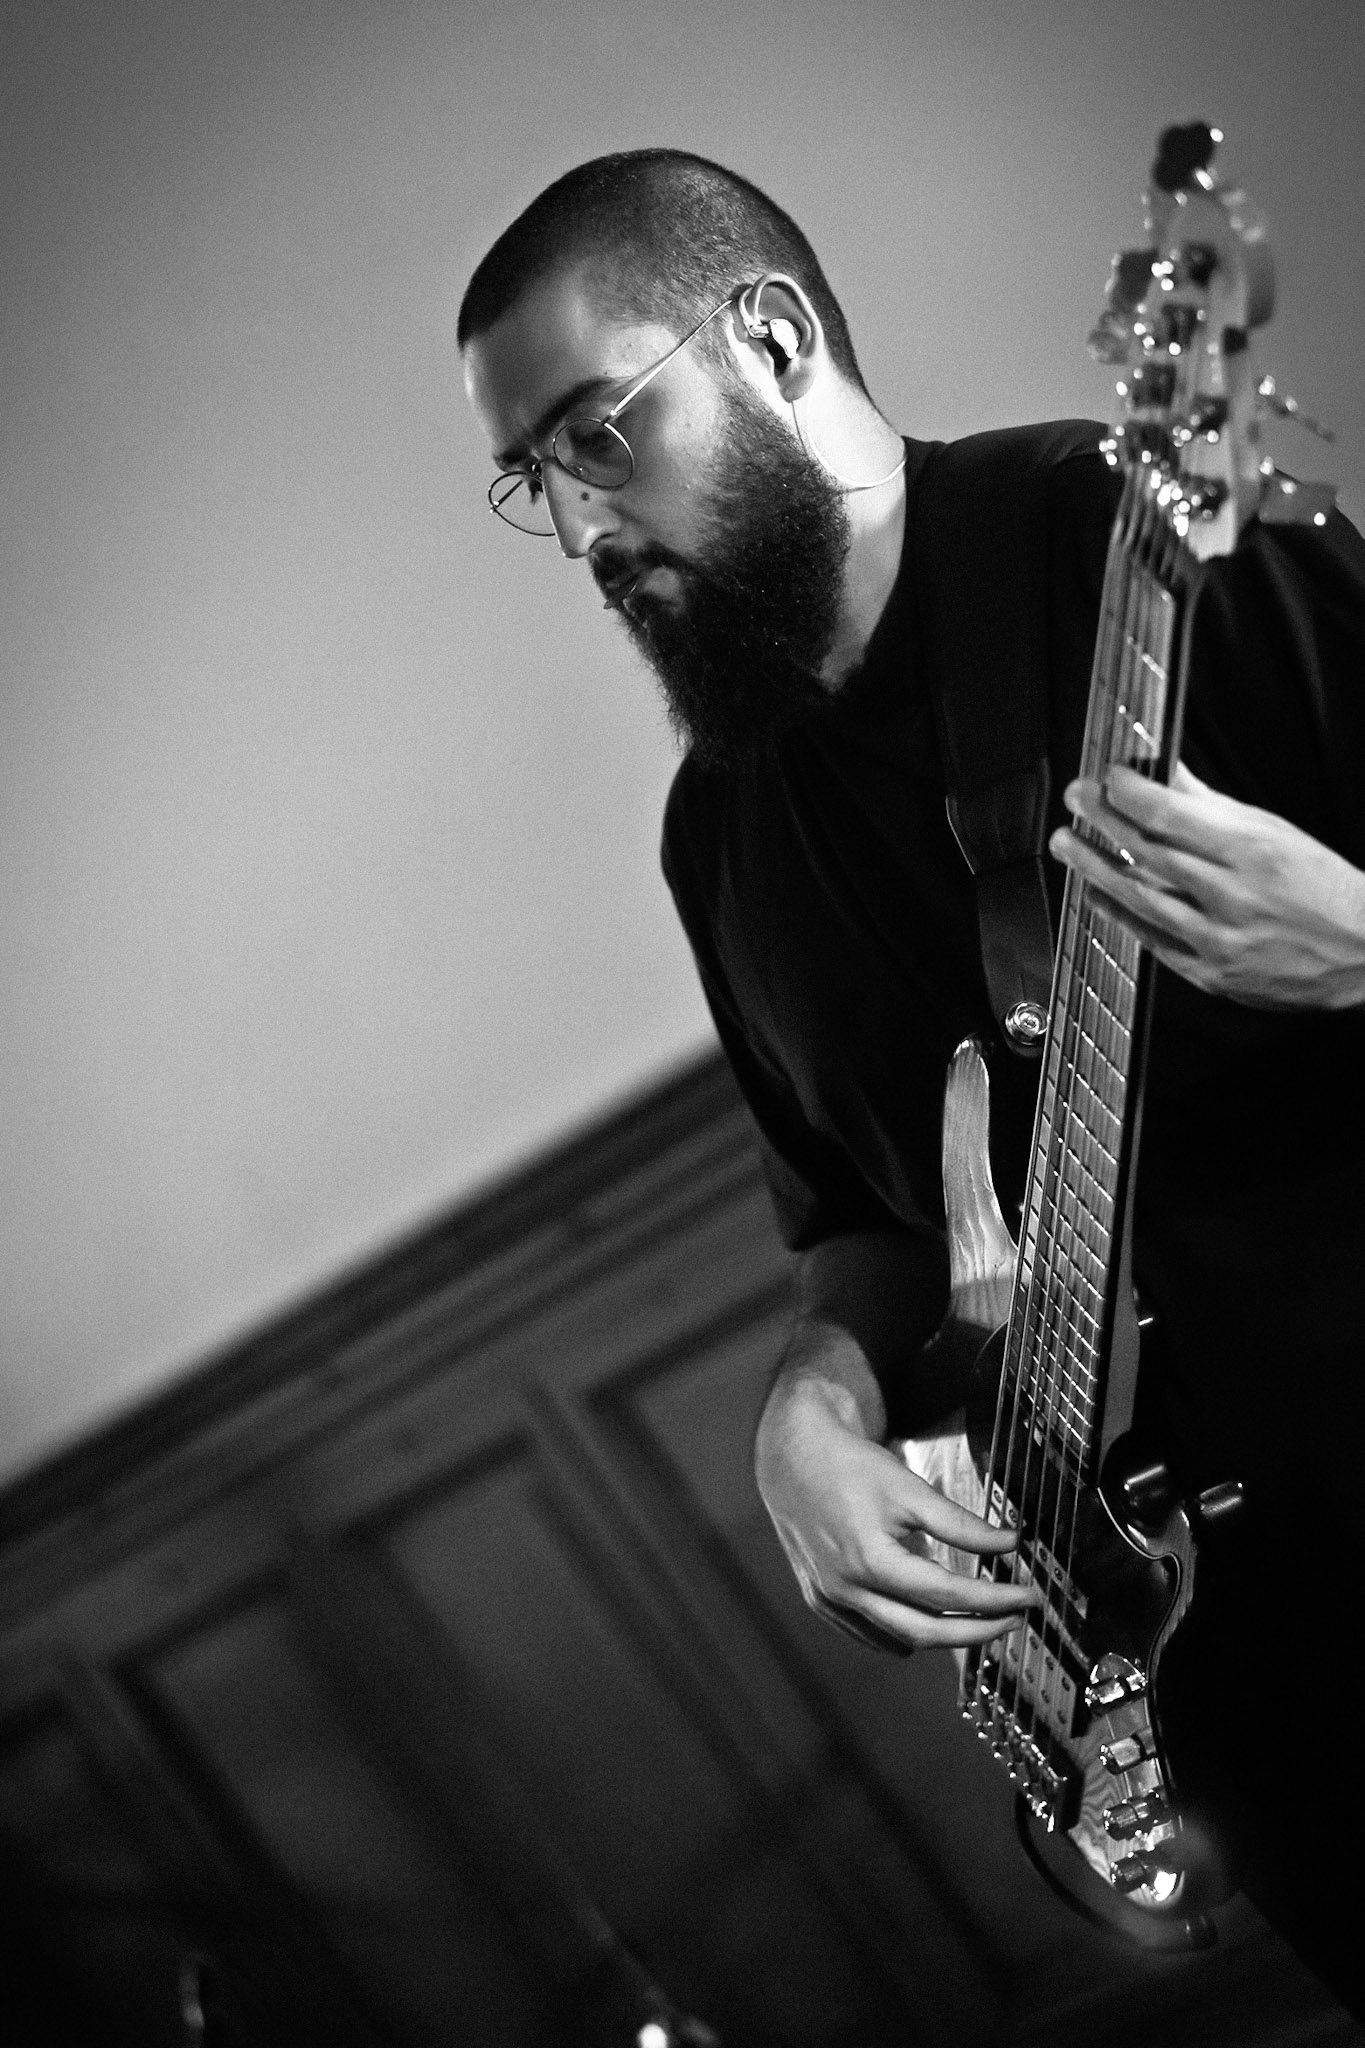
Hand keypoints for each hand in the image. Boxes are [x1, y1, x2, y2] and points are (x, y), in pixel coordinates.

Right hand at [754, 1370, 1035, 1654]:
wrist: (792, 1457)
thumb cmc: (851, 1466)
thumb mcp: (909, 1488)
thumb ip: (961, 1523)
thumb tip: (1010, 1543)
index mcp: (871, 1561)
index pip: (948, 1594)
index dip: (995, 1599)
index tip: (1028, 1597)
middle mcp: (848, 1589)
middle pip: (927, 1631)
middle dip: (979, 1631)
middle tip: (1015, 1620)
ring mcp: (831, 1599)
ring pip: (899, 1639)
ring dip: (944, 1637)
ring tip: (980, 1620)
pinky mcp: (820, 1599)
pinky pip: (869, 1634)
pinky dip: (902, 1635)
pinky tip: (925, 1625)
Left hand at [1049, 763, 1364, 1009]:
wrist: (1364, 955)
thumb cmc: (1324, 890)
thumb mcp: (1276, 834)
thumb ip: (1214, 807)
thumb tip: (1167, 773)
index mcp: (1253, 853)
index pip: (1174, 816)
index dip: (1131, 794)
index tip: (1107, 777)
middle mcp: (1234, 897)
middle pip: (1151, 854)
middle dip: (1104, 822)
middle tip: (1075, 800)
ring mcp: (1220, 941)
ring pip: (1143, 899)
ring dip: (1097, 869)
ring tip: (1068, 844)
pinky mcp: (1213, 976)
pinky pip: (1154, 942)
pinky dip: (1120, 917)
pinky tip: (1096, 897)